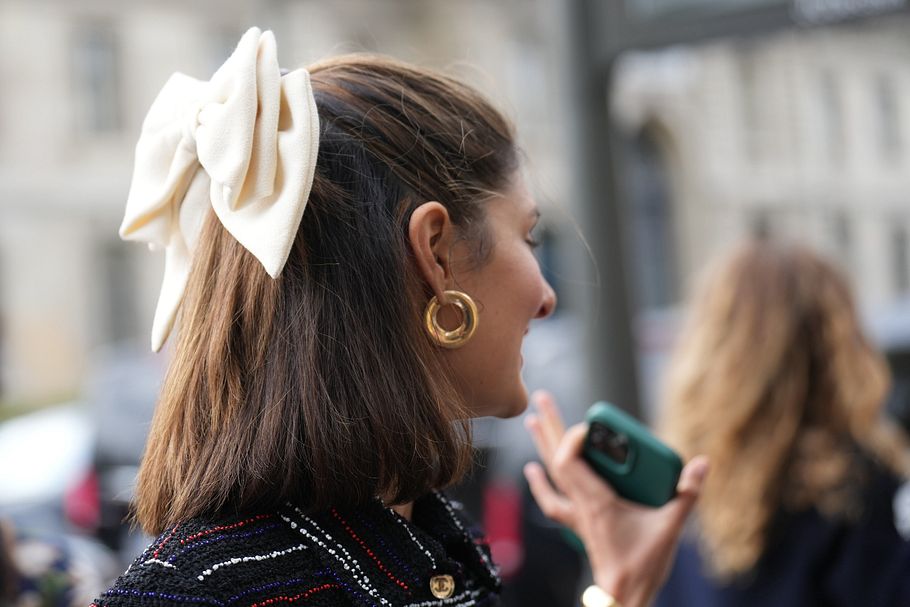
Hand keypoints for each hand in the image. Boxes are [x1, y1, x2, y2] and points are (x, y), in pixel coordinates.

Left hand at [523, 390, 707, 606]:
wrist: (624, 597)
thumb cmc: (644, 565)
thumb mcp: (671, 527)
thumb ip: (687, 494)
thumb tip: (702, 464)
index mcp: (597, 502)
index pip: (570, 463)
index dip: (572, 438)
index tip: (587, 424)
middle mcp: (581, 505)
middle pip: (555, 459)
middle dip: (549, 426)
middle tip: (541, 398)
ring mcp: (577, 514)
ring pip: (551, 475)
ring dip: (542, 446)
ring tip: (533, 422)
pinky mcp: (579, 523)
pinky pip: (553, 499)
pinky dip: (541, 482)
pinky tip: (533, 470)